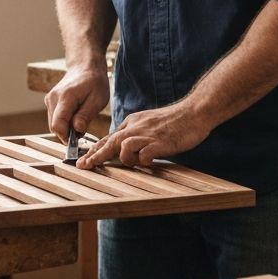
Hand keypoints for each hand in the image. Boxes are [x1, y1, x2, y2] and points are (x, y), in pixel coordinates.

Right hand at [45, 62, 109, 141]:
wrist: (85, 67)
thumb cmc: (94, 82)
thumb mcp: (98, 99)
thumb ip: (86, 115)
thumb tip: (77, 131)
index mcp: (65, 97)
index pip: (58, 125)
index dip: (67, 137)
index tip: (79, 140)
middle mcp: (53, 98)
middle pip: (54, 127)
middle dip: (68, 133)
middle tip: (84, 128)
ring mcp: (49, 99)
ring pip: (54, 124)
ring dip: (66, 128)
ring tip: (81, 119)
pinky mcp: (49, 101)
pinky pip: (54, 119)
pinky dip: (64, 122)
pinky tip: (75, 115)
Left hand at [76, 98, 210, 168]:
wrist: (193, 112)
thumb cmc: (173, 120)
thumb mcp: (148, 123)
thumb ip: (135, 132)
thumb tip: (123, 146)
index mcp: (132, 122)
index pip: (109, 137)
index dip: (95, 150)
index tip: (84, 160)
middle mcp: (136, 127)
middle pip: (110, 142)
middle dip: (95, 156)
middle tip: (84, 166)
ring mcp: (147, 134)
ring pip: (123, 147)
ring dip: (126, 159)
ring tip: (137, 162)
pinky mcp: (159, 142)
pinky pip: (144, 155)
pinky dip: (143, 161)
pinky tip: (149, 162)